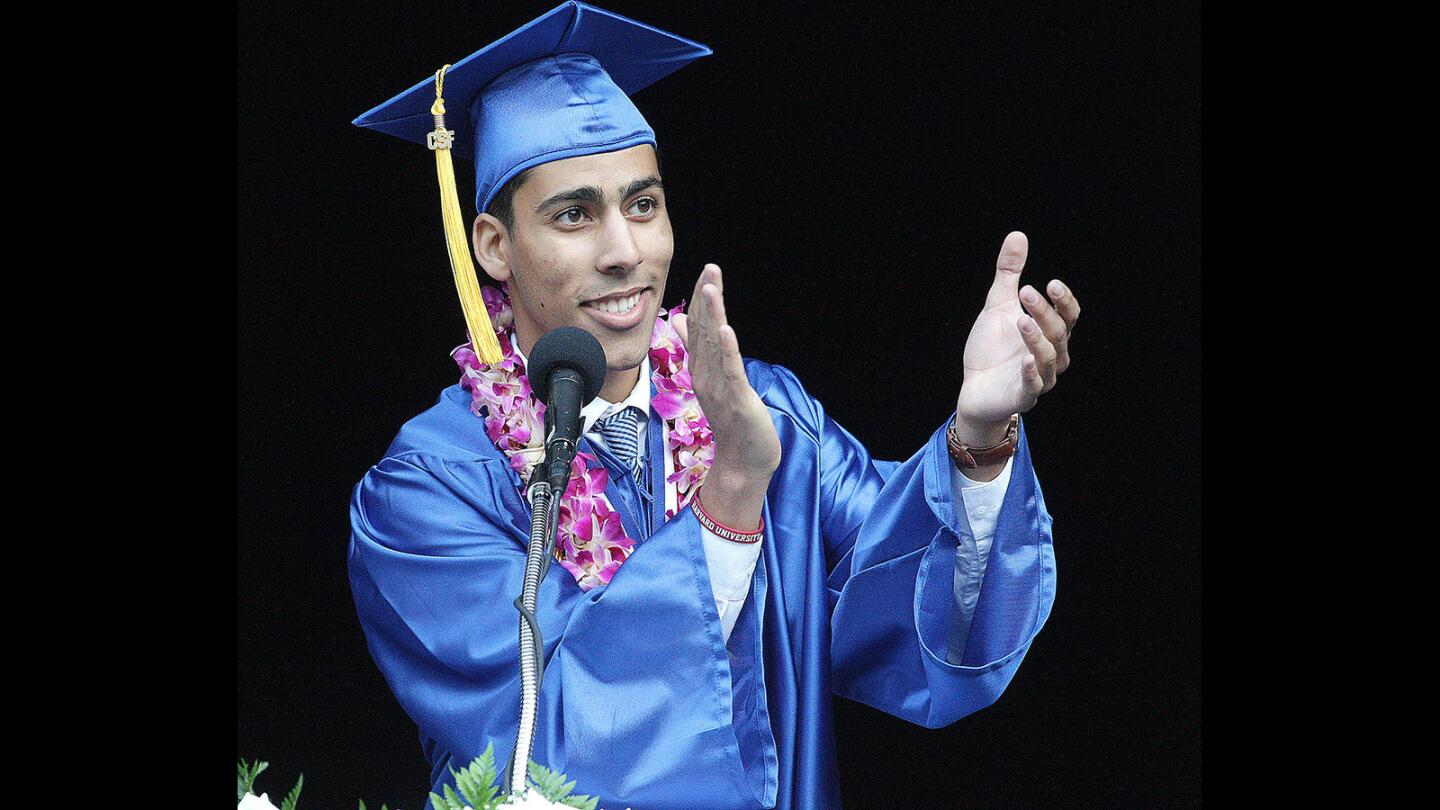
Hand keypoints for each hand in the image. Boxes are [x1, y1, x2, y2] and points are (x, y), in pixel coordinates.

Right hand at [671, 264, 780, 529]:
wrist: (741, 460)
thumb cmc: (732, 420)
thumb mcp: (715, 380)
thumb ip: (698, 351)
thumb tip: (681, 322)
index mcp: (702, 368)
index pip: (698, 328)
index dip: (701, 300)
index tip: (706, 272)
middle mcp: (706, 374)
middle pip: (703, 330)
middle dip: (706, 298)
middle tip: (709, 268)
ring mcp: (719, 386)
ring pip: (713, 345)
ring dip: (712, 316)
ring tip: (711, 289)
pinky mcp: (735, 399)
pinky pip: (729, 370)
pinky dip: (726, 349)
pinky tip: (726, 329)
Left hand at [955, 232, 1079, 443]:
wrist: (973, 387)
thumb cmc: (991, 348)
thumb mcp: (997, 305)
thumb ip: (1008, 273)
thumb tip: (1017, 235)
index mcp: (1050, 333)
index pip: (1069, 316)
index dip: (1063, 301)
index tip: (1049, 283)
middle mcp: (1052, 355)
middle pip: (1059, 333)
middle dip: (1045, 312)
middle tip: (1027, 292)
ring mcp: (1040, 378)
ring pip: (1049, 357)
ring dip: (1037, 338)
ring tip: (1022, 320)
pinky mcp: (1023, 397)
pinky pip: (1033, 386)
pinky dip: (1031, 373)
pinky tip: (1024, 360)